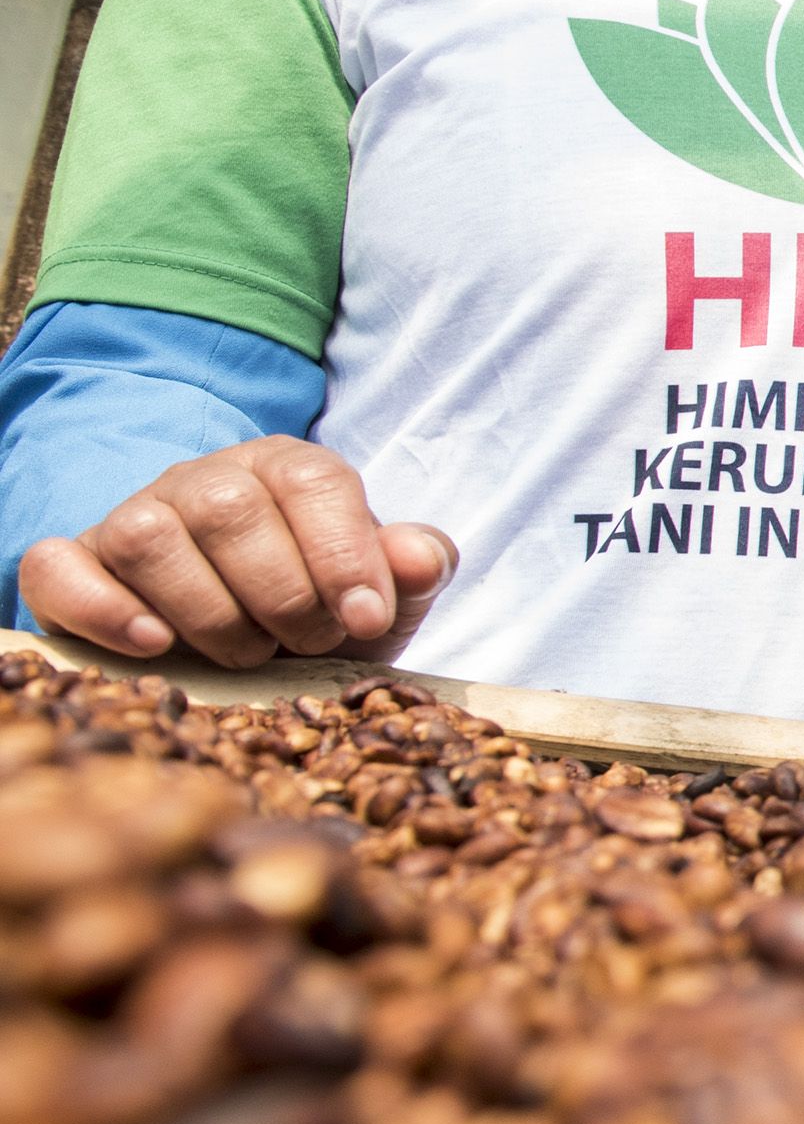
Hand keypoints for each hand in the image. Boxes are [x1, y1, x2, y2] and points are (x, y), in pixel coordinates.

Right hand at [20, 439, 458, 668]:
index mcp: (287, 469)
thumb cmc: (321, 611)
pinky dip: (103, 609)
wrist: (246, 644)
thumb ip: (413, 570)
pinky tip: (156, 644)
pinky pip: (59, 567)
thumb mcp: (382, 597)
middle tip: (305, 644)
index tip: (364, 619)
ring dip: (207, 613)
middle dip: (281, 594)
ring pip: (148, 538)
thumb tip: (422, 555)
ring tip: (247, 654)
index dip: (341, 553)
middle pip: (229, 510)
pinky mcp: (75, 565)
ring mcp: (133, 518)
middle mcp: (204, 481)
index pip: (312, 480)